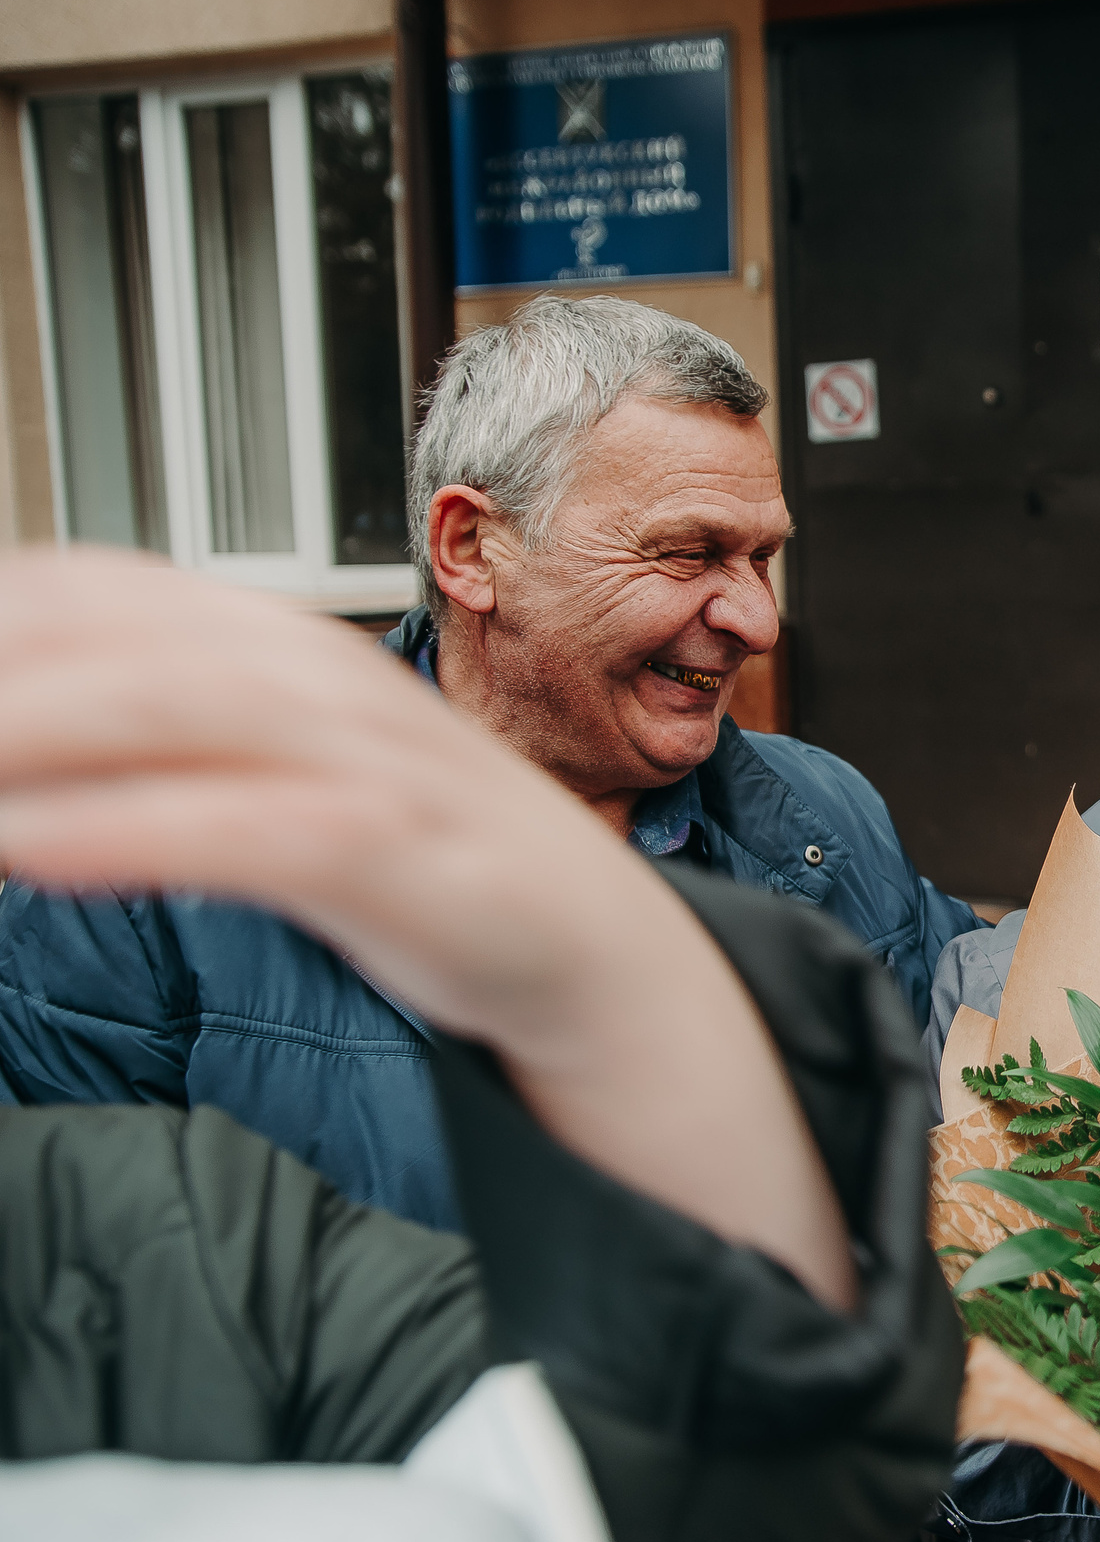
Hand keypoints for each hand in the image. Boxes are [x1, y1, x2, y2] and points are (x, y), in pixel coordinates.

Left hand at [0, 551, 852, 1308]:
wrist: (598, 956)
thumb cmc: (431, 872)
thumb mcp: (288, 781)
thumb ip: (167, 745)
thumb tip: (28, 734)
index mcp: (289, 651)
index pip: (101, 586)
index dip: (2, 611)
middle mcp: (329, 682)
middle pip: (122, 632)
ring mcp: (380, 762)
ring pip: (184, 703)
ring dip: (33, 726)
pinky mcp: (413, 856)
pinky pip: (260, 828)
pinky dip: (136, 830)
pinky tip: (34, 848)